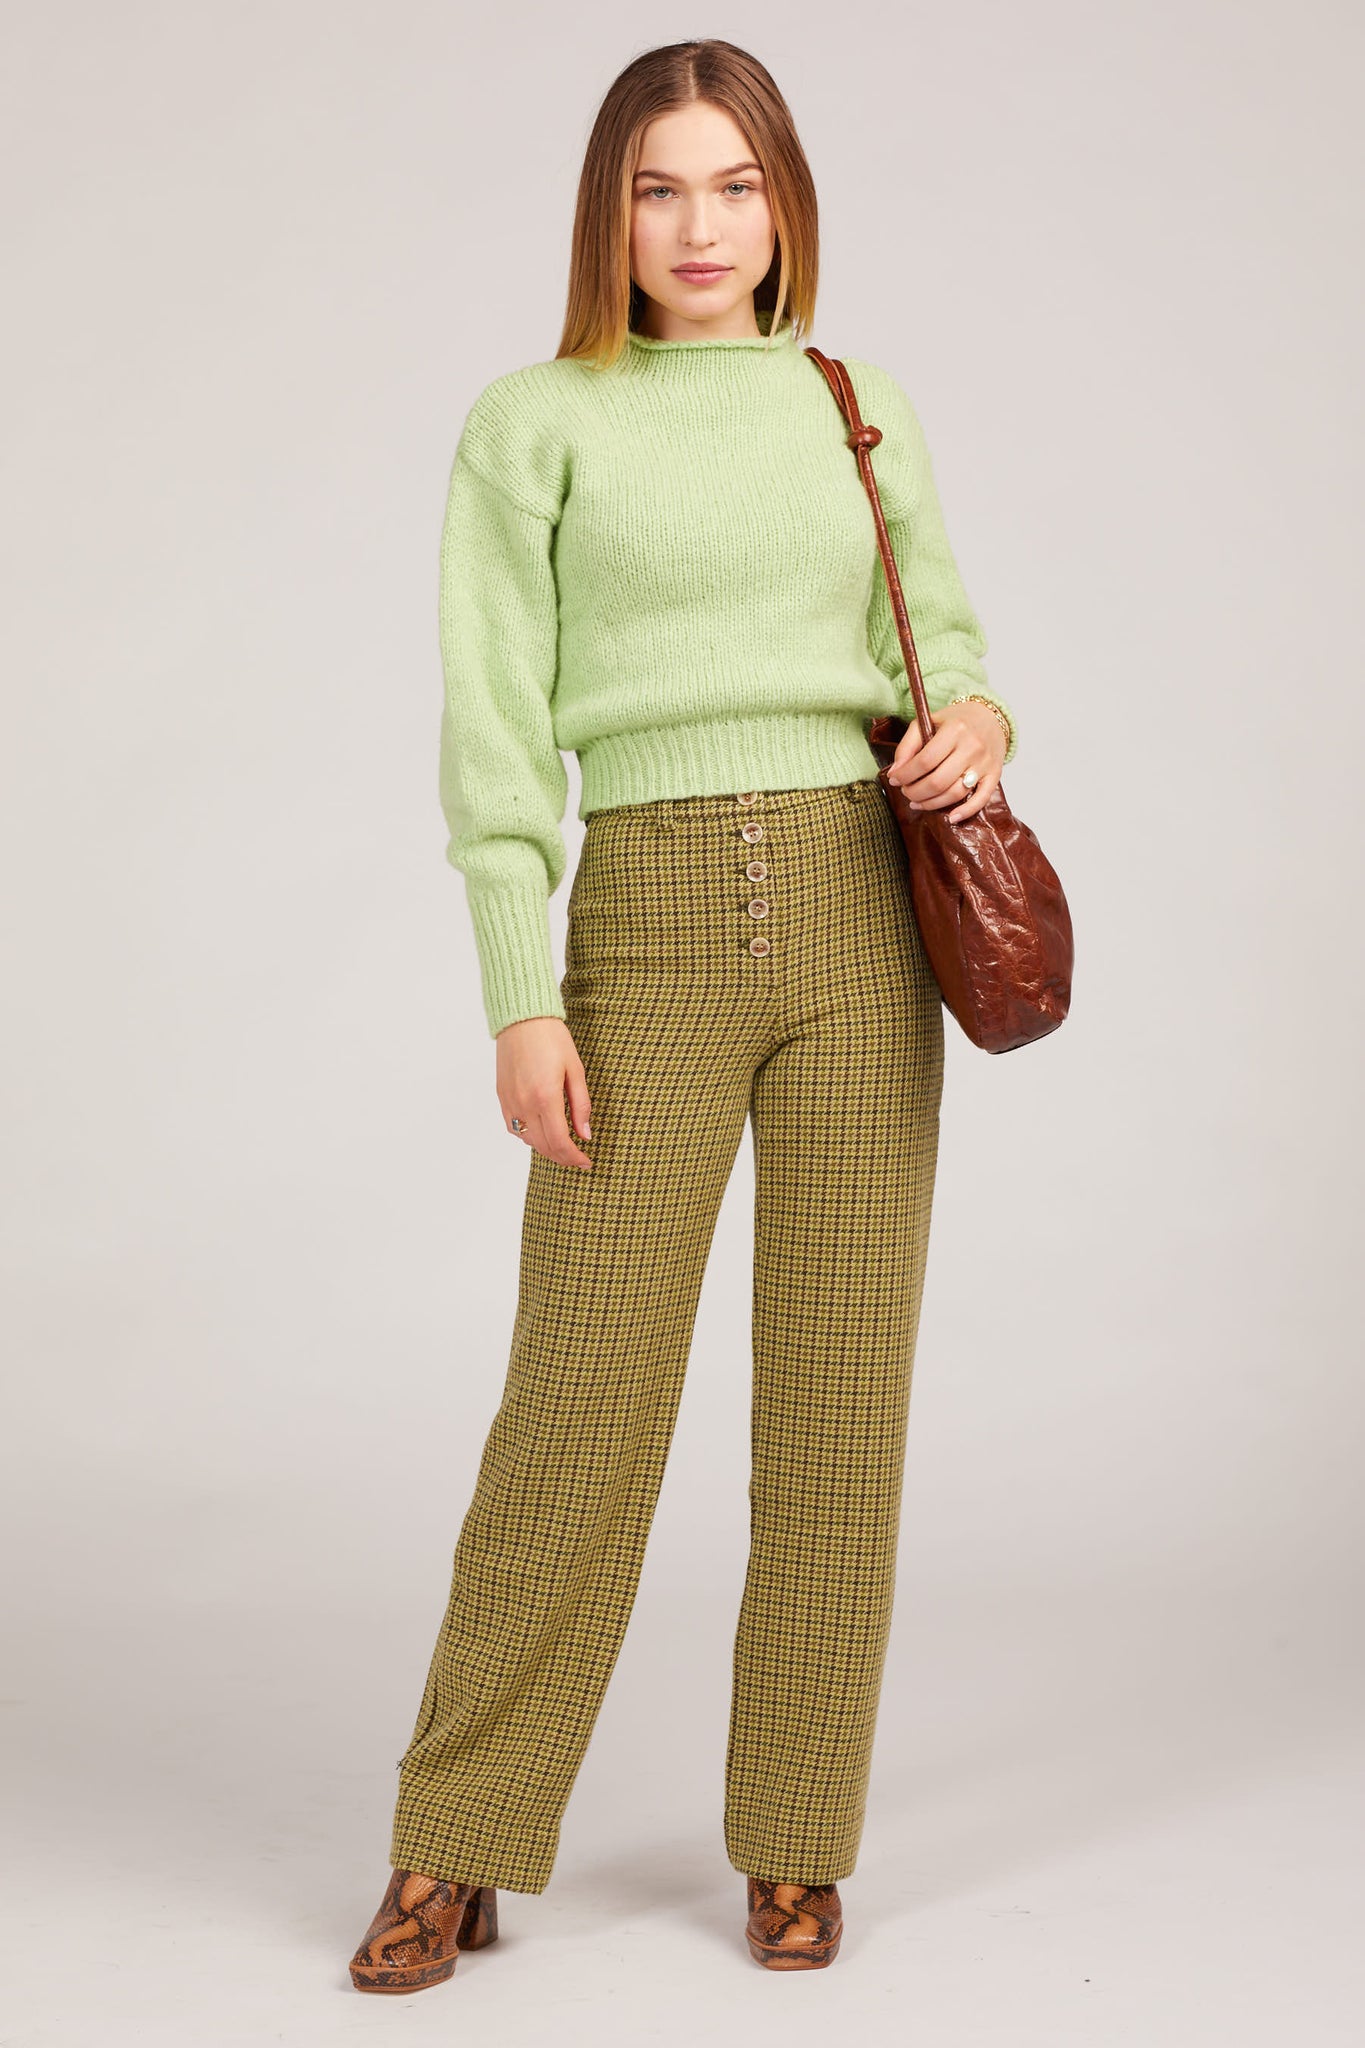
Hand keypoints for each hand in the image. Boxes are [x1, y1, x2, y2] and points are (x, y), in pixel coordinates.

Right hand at [494, 1016, 593, 1169]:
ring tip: (562, 1145)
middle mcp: (524, 1104)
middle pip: (544, 1146)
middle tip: (578, 1158)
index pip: (560, 1142)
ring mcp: (510, 1101)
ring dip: (546, 1148)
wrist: (522, 1018)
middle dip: (563, 1157)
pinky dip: (528, 1136)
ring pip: (528, 1140)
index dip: (574, 1157)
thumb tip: (586, 1135)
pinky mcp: (502, 1096)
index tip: (586, 1162)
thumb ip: (581, 1106)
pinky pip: (514, 1127)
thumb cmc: (552, 1038)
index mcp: (545, 1097)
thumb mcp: (576, 1070)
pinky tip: (541, 1131)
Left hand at [885, 700, 1006, 822]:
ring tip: (918, 802)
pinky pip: (981, 799)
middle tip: (906, 792)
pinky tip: (951, 817)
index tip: (894, 779)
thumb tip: (895, 772)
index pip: (924, 761)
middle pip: (938, 781)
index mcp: (955, 730)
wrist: (990, 716)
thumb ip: (908, 744)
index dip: (905, 775)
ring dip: (932, 803)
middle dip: (915, 792)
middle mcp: (972, 747)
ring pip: (955, 793)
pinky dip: (966, 812)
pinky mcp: (994, 774)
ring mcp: (985, 763)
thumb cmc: (957, 721)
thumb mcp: (929, 721)